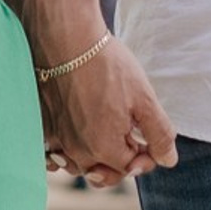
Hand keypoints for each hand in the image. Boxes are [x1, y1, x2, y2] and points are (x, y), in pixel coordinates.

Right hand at [41, 37, 176, 189]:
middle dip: (119, 160)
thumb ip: (159, 134)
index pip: (130, 168)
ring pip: (77, 164)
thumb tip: (167, 159)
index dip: (145, 155)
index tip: (146, 135)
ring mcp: (57, 138)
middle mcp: (77, 151)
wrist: (66, 37)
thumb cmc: (107, 65)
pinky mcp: (43, 124)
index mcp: (104, 149)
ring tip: (104, 134)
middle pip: (102, 172)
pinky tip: (76, 134)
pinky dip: (64, 150)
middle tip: (128, 135)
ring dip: (93, 157)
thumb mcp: (144, 99)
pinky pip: (53, 151)